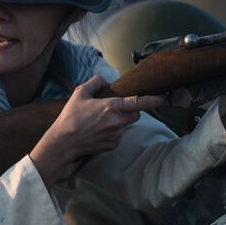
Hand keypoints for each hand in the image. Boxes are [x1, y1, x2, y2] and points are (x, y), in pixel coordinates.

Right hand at [30, 75, 165, 183]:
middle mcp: (117, 121)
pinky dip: (112, 133)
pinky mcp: (112, 145)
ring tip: (100, 123)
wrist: (62, 143)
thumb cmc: (70, 118)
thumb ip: (95, 82)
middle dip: (131, 111)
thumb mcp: (79, 94)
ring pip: (126, 126)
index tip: (162, 98)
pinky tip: (98, 132)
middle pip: (136, 114)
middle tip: (116, 110)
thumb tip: (104, 80)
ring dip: (119, 122)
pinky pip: (118, 136)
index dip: (153, 100)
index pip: (139, 102)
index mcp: (111, 106)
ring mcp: (116, 135)